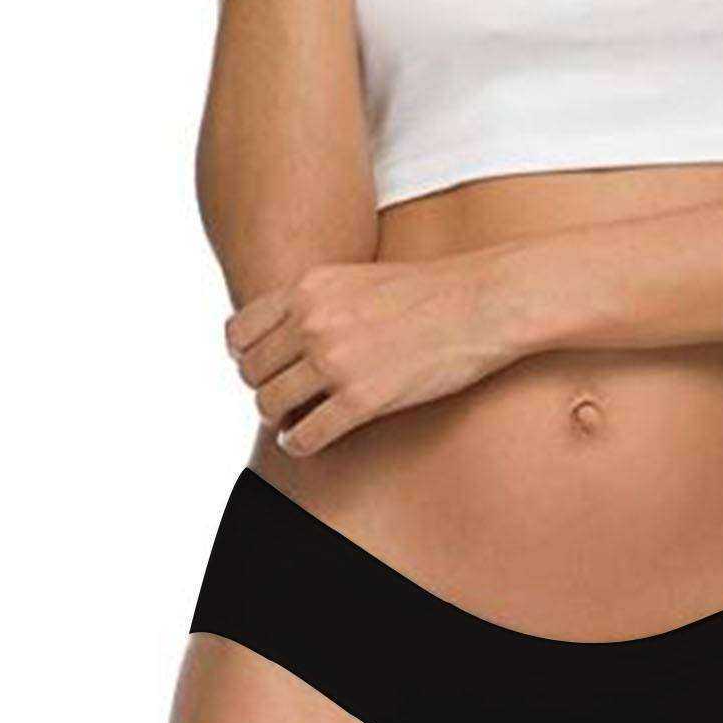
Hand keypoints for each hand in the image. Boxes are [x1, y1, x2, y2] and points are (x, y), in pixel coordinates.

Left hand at [225, 254, 522, 456]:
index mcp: (309, 288)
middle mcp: (313, 322)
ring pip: (268, 405)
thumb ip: (317, 301)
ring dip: (279, 418)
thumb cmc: (431, 292)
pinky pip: (305, 436)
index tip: (266, 367)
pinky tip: (308, 442)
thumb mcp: (358, 278)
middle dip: (264, 387)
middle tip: (286, 396)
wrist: (484, 302)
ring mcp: (336, 362)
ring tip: (296, 419)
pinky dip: (298, 444)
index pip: (239, 332)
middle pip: (251, 372)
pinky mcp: (363, 399)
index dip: (245, 357)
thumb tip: (288, 335)